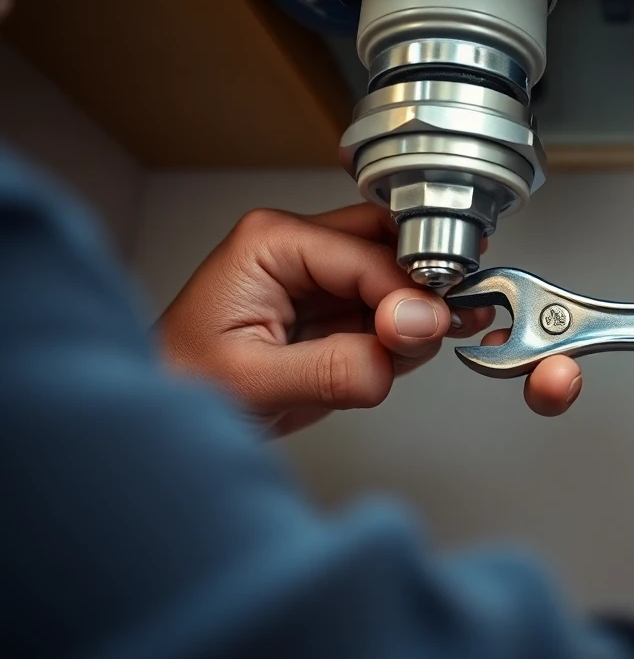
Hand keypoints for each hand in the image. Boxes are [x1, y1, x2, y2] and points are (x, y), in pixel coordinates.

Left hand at [158, 205, 582, 433]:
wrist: (158, 416)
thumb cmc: (181, 385)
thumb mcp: (257, 382)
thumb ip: (340, 363)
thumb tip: (411, 333)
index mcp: (272, 243)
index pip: (369, 256)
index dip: (408, 295)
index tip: (432, 330)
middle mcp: (297, 249)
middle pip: (391, 248)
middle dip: (424, 290)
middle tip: (451, 325)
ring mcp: (316, 278)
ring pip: (397, 277)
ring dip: (417, 314)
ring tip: (413, 350)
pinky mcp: (330, 309)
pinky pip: (387, 309)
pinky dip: (406, 333)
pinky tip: (406, 352)